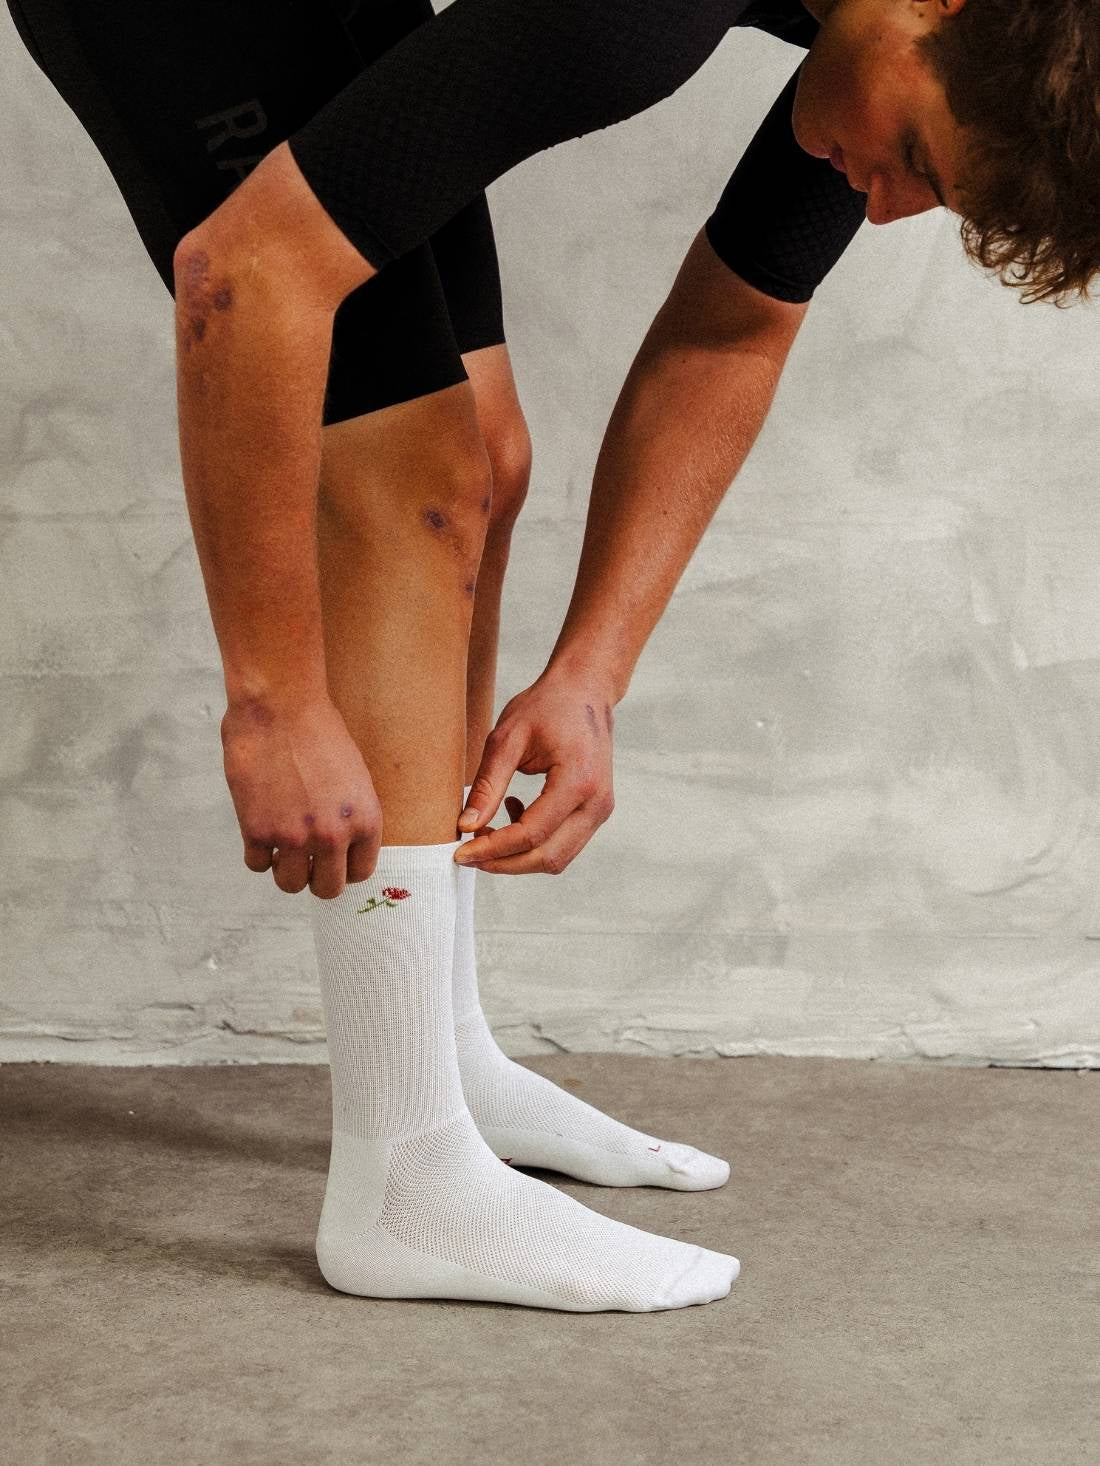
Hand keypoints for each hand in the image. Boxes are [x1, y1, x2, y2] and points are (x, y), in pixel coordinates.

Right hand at [220, 696, 380, 896]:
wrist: (280, 705)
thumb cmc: (318, 730)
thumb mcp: (354, 775)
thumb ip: (350, 815)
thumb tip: (341, 846)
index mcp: (366, 821)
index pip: (360, 873)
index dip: (344, 869)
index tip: (332, 861)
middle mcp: (334, 836)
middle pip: (327, 889)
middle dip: (315, 878)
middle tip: (305, 862)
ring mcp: (295, 837)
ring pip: (290, 885)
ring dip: (285, 870)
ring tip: (281, 849)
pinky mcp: (258, 831)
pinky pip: (257, 865)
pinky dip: (257, 854)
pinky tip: (259, 833)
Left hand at [456, 669, 615, 873]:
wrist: (586, 690)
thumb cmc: (547, 705)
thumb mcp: (507, 738)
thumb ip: (488, 784)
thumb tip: (466, 826)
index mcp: (578, 780)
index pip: (532, 833)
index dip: (493, 848)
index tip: (461, 852)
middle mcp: (597, 801)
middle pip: (547, 857)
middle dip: (504, 863)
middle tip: (469, 854)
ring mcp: (601, 809)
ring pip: (557, 857)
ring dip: (518, 856)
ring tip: (487, 831)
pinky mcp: (596, 811)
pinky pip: (563, 843)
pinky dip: (534, 843)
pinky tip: (514, 812)